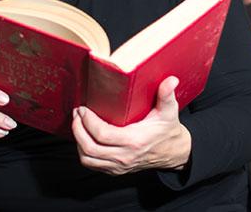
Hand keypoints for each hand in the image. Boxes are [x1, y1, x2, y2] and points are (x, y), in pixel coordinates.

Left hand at [72, 76, 191, 175]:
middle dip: (78, 129)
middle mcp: (124, 156)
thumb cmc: (168, 130)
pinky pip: (92, 164)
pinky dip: (84, 152)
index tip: (83, 108)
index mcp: (134, 141)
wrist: (174, 152)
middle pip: (89, 147)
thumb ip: (167, 95)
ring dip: (78, 141)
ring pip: (88, 158)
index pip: (102, 134)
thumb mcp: (169, 111)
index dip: (88, 121)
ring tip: (78, 124)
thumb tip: (171, 80)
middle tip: (77, 114)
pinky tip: (84, 138)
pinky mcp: (116, 170)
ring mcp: (119, 166)